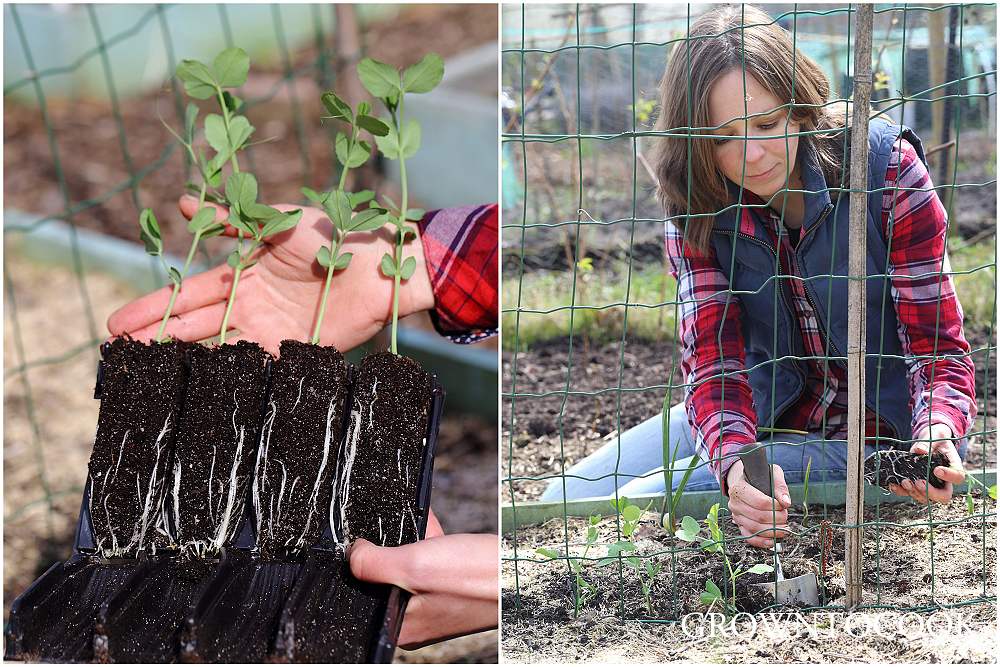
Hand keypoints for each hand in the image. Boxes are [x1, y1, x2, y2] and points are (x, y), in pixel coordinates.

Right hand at [107, 195, 435, 354]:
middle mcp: (251, 304)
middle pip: (195, 324)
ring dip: (184, 357)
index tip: (118, 323)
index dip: (154, 308)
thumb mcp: (277, 222)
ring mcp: (270, 329)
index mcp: (243, 273)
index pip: (189, 293)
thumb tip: (184, 200)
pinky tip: (203, 384)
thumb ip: (234, 220)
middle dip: (156, 336)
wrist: (380, 267)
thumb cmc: (331, 237)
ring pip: (218, 347)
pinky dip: (232, 374)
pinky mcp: (295, 350)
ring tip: (146, 371)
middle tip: (117, 353)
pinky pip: (257, 364)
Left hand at [348, 510, 497, 649]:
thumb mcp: (416, 566)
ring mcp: (436, 605)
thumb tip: (351, 554)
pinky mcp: (452, 590)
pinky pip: (431, 562)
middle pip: (389, 575)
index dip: (369, 562)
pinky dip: (433, 543)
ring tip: (431, 534)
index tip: (376, 540)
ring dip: (417, 541)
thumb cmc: (479, 579)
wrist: (524, 575)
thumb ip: (374, 562)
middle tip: (415, 538)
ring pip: (411, 564)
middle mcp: (417, 620)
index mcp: (402, 626)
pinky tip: (439, 533)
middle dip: (398, 547)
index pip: (367, 591)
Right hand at [725, 460, 791, 548]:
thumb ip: (779, 486)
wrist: (747, 483)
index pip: (759, 501)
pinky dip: (761, 542)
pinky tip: (773, 541)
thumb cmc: (760, 478)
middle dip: (776, 519)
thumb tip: (786, 502)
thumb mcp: (771, 474)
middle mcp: (734, 503)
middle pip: (757, 517)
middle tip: (785, 517)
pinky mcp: (740, 525)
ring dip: (772, 531)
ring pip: (754, 529)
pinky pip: (749, 537)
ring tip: (784, 529)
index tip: (783, 506)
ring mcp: (736, 516)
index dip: (774, 506)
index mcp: (739, 488)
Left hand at [888, 424, 964, 503]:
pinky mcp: (917, 485)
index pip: (958, 477)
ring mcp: (931, 485)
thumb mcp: (935, 436)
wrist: (929, 441)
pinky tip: (893, 485)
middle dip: (931, 493)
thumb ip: (929, 443)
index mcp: (953, 467)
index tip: (936, 470)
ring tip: (905, 481)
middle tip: (919, 482)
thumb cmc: (936, 438)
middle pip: (944, 496)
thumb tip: (919, 451)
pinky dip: (901, 491)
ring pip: (926, 498)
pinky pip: (910, 493)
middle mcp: (944, 481)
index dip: (949, 476)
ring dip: (915, 493)